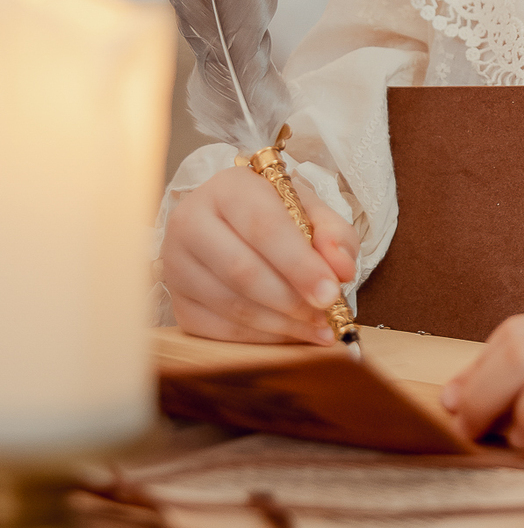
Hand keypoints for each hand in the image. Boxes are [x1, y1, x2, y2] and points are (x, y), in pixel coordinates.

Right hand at [162, 167, 359, 344]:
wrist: (230, 226)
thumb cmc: (275, 216)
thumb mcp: (310, 211)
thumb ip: (333, 235)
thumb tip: (342, 269)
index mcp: (227, 189)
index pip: (263, 227)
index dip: (299, 264)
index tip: (331, 292)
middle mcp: (191, 222)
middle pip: (242, 270)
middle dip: (292, 300)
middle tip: (328, 315)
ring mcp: (176, 264)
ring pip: (231, 305)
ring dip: (282, 324)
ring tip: (318, 327)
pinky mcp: (178, 301)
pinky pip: (220, 329)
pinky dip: (262, 338)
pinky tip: (292, 334)